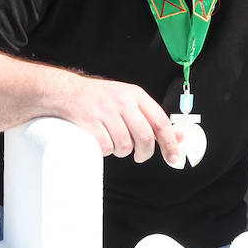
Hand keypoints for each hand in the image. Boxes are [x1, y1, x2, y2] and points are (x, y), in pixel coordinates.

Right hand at [61, 76, 183, 167]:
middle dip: (145, 153)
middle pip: (145, 137)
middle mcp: (122, 101)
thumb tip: (179, 137)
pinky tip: (104, 143)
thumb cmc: (103, 99)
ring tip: (118, 146)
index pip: (160, 121)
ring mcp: (105, 111)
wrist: (68, 92)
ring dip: (123, 152)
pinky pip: (106, 146)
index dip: (170, 142)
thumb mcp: (130, 101)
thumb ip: (153, 118)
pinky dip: (107, 151)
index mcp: (136, 95)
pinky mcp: (89, 122)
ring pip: (125, 144)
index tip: (173, 156)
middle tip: (141, 156)